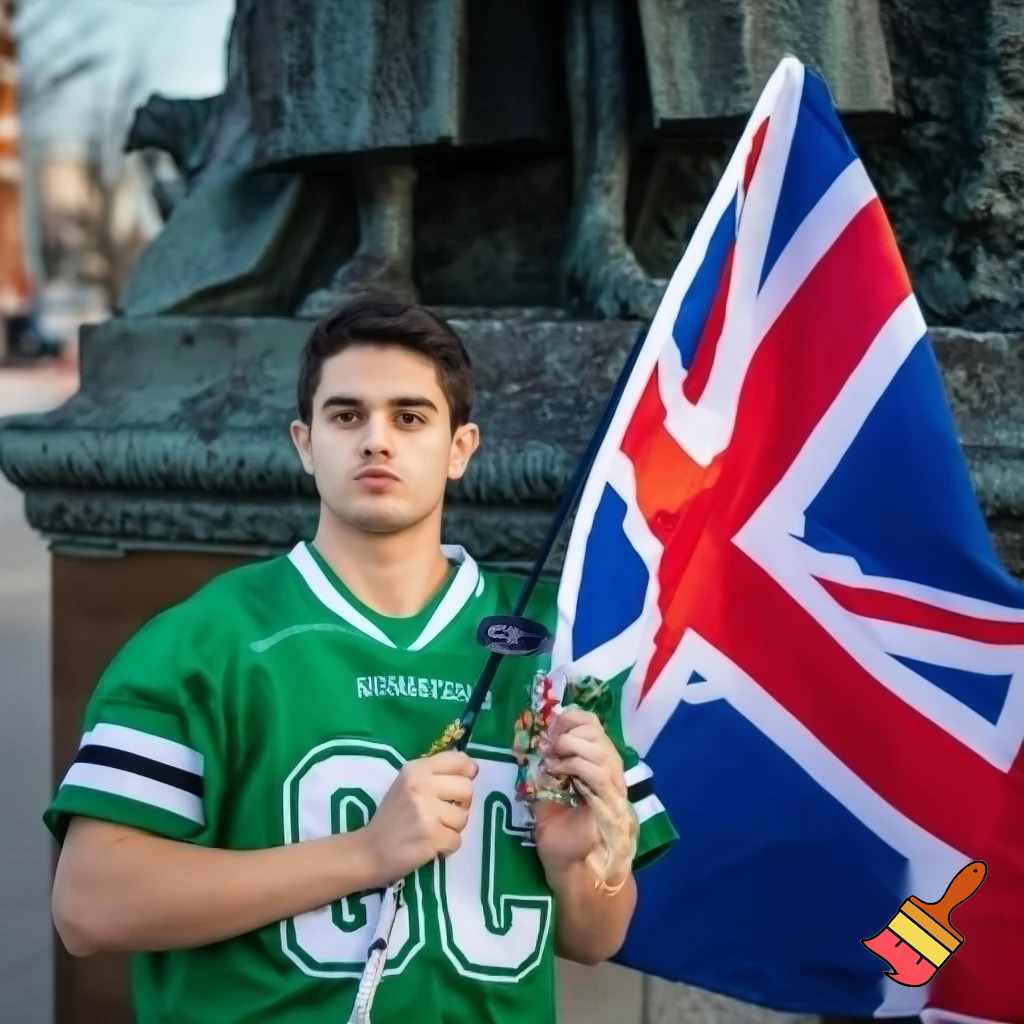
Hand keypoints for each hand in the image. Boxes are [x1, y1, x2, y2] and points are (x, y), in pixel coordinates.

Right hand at [362, 750, 477, 882]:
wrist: (368, 851)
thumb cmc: (391, 817)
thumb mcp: (407, 784)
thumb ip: (435, 775)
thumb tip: (473, 770)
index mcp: (416, 769)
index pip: (459, 761)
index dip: (466, 773)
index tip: (458, 787)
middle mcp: (422, 785)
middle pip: (467, 789)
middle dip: (461, 804)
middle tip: (444, 813)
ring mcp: (428, 811)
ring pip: (464, 817)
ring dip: (452, 828)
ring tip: (433, 830)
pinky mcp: (432, 836)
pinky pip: (457, 840)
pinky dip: (447, 846)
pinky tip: (431, 845)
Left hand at [533, 710, 632, 882]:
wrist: (573, 872)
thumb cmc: (561, 838)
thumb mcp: (546, 797)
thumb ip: (546, 773)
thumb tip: (535, 749)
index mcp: (594, 765)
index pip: (591, 725)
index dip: (570, 719)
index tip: (549, 728)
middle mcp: (608, 771)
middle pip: (596, 731)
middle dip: (568, 732)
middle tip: (549, 746)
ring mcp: (613, 786)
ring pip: (599, 749)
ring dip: (571, 748)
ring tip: (554, 762)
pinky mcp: (611, 802)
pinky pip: (598, 773)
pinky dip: (577, 766)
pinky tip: (561, 772)